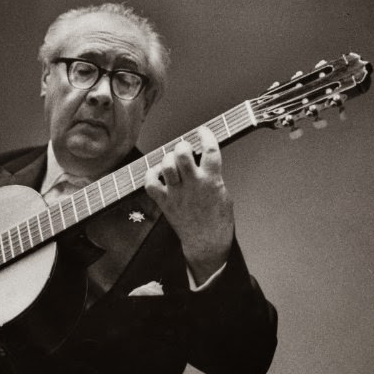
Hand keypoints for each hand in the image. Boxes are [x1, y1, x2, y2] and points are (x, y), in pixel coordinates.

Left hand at [145, 126, 233, 283]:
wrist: (207, 242)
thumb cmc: (218, 219)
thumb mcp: (223, 192)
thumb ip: (213, 175)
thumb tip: (203, 158)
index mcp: (212, 180)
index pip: (210, 149)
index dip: (206, 134)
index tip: (202, 131)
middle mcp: (194, 185)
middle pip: (182, 154)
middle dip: (182, 146)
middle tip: (184, 149)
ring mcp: (177, 194)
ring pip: (166, 166)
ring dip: (167, 158)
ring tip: (171, 162)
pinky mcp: (165, 203)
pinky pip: (150, 184)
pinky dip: (151, 175)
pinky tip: (157, 174)